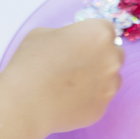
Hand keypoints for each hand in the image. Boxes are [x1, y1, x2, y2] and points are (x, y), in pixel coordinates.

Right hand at [0, 18, 124, 136]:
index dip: (92, 36)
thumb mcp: (43, 33)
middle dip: (100, 56)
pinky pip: (100, 99)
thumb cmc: (31, 63)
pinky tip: (68, 100)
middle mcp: (112, 58)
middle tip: (77, 64)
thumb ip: (67, 34)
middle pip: (114, 53)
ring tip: (72, 85)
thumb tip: (72, 43)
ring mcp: (110, 86)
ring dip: (98, 78)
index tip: (80, 44)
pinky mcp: (102, 109)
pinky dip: (89, 98)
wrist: (25, 102)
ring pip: (111, 78)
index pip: (107, 30)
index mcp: (99, 33)